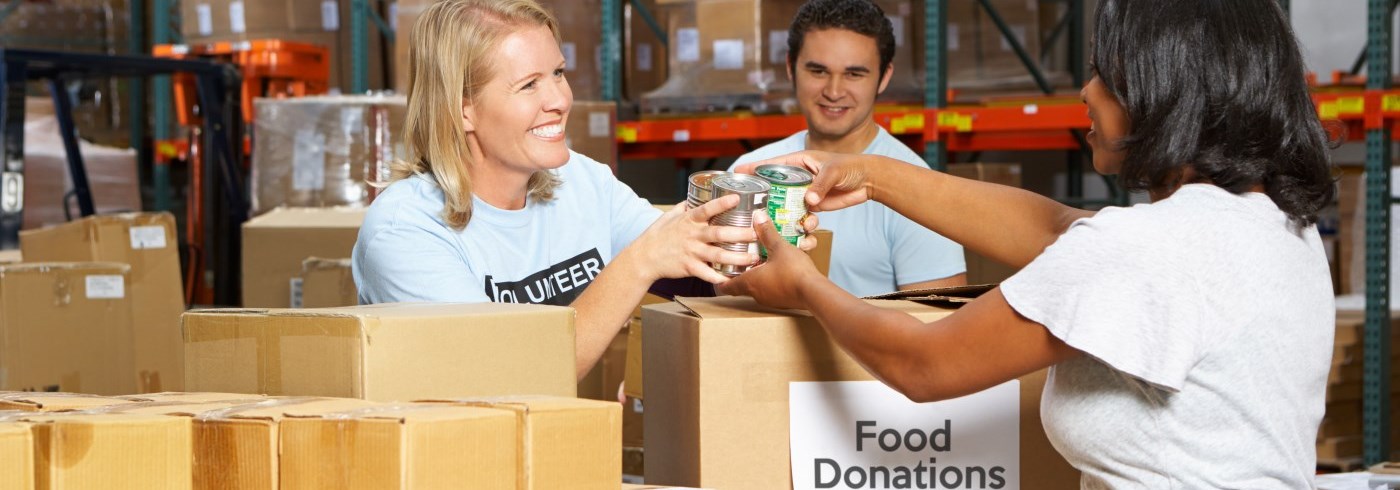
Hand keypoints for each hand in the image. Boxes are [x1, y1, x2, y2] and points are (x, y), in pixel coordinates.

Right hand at [627, 194, 759, 283]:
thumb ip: (685, 207)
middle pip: (720, 233)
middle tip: (757, 234)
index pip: (707, 209)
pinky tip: (732, 279)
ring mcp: (691, 251)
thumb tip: (695, 197)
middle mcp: (692, 235)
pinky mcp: (689, 267)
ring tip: (753, 258)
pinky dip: (719, 277)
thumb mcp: (670, 216)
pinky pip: (707, 273)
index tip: (737, 198)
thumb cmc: (657, 235)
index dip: (722, 203)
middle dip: (740, 233)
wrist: (644, 257)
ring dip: (737, 257)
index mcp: (689, 220)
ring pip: (718, 254)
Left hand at [717, 210, 824, 309]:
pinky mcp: (783, 302)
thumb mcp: (779, 247)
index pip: (727, 286)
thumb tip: (758, 216)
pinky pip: (773, 290)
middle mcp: (757, 294)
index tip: (719, 273)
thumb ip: (767, 232)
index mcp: (750, 282)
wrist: (814, 291)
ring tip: (761, 263)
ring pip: (759, 288)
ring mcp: (770, 300)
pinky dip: (773, 281)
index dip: (721, 280)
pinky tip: (779, 270)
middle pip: (742, 286)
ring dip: (759, 276)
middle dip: (741, 274)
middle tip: (741, 262)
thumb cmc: (793, 271)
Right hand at [735, 150, 874, 211]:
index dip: (753, 168)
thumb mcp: (833, 171)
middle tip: (754, 208)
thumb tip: (809, 202)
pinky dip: (803, 224)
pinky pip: (802, 216)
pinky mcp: (814, 206)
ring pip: (787, 205)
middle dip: (765, 198)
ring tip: (789, 221)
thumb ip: (820, 185)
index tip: (736, 172)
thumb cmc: (851, 166)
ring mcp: (805, 192)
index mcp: (798, 162)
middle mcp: (798, 177)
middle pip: (774, 187)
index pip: (771, 165)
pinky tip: (809, 227)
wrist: (869, 180)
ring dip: (786, 216)